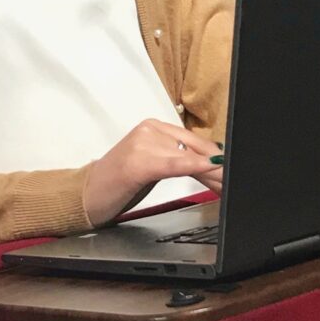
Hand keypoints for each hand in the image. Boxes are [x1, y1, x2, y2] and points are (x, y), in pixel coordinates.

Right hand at [83, 118, 222, 226]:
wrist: (87, 194)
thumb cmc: (118, 182)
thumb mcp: (151, 165)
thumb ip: (177, 160)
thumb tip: (211, 166)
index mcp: (153, 127)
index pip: (194, 140)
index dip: (216, 156)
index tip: (231, 169)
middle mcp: (149, 130)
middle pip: (194, 148)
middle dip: (217, 167)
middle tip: (233, 181)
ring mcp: (142, 143)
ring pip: (188, 157)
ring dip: (211, 174)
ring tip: (225, 186)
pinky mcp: (138, 162)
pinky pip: (173, 164)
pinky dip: (193, 166)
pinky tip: (208, 169)